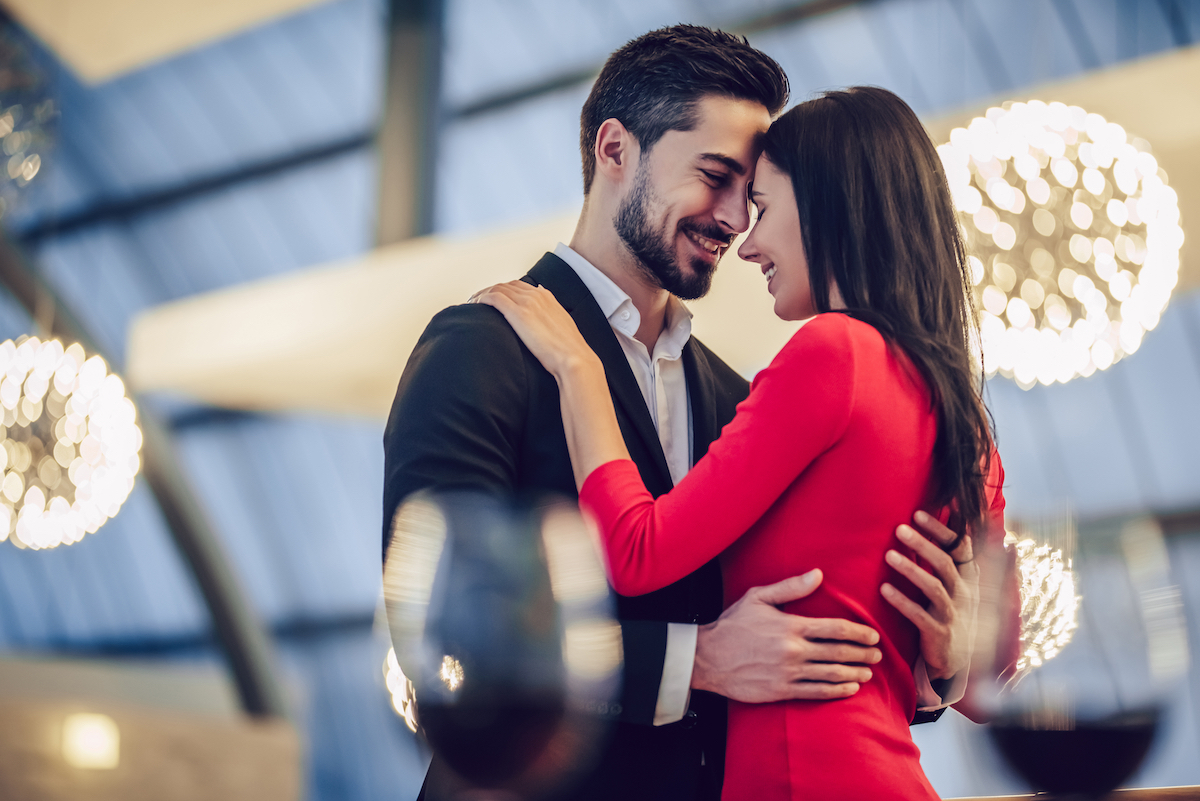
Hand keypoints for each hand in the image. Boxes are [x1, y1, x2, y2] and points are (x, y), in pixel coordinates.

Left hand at [474, 281, 598, 377]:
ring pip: (498, 288)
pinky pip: (494, 298)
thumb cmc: (568, 350)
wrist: (573, 358)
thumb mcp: (562, 326)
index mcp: (547, 297)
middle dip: (490, 290)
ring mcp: (528, 302)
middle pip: (506, 285)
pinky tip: (475, 305)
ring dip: (482, 293)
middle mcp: (537, 295)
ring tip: (472, 303)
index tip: (494, 298)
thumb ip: (551, 315)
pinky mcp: (518, 313)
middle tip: (477, 300)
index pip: (520, 286)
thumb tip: (543, 310)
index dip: (504, 290)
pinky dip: (482, 298)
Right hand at [692, 569, 881, 702]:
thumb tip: (818, 574)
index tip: (873, 635)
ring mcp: (789, 672)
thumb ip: (790, 587)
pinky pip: (816, 692)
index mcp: (790, 625)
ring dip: (854, 673)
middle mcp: (793, 650)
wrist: (708, 657)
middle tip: (877, 654)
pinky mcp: (782, 690)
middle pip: (838, 652)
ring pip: (831, 674)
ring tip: (868, 672)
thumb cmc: (732, 625)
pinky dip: (837, 691)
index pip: (834, 628)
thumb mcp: (758, 597)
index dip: (858, 632)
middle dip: (862, 653)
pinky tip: (849, 688)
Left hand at [880, 510, 978, 680]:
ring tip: (888, 556)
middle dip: (923, 544)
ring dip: (910, 570)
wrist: (955, 657)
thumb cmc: (948, 611)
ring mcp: (953, 614)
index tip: (918, 512)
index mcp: (967, 577)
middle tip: (899, 528)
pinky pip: (920, 616)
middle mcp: (964, 593)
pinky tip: (884, 589)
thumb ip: (947, 555)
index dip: (941, 530)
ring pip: (934, 587)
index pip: (960, 548)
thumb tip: (945, 515)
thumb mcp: (955, 583)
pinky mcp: (939, 633)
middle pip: (945, 563)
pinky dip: (902, 602)